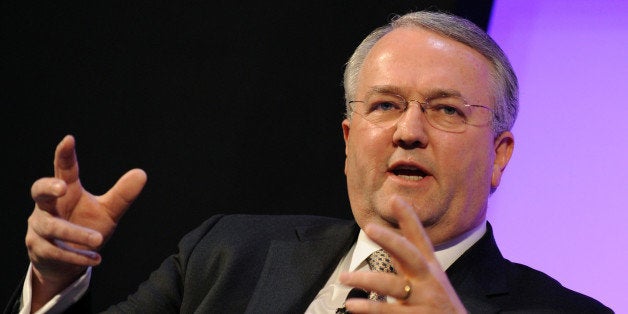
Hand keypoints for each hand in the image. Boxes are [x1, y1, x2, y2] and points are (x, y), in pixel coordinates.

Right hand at [25, 135, 146, 309]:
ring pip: (52, 227)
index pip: (63, 169)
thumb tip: (142, 173)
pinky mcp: (39, 249)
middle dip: (48, 188)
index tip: (69, 139)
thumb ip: (122, 195)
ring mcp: (40, 228)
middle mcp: (48, 207)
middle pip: (39, 192)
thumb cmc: (85, 226)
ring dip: (75, 233)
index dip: (64, 154)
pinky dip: (78, 256)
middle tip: (63, 187)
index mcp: (66, 191)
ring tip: (99, 240)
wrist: (65, 261)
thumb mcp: (108, 211)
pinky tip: (97, 258)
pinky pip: (56, 253)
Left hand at [339, 196, 465, 312]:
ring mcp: (423, 300)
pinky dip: (370, 308)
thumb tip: (388, 235)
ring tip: (344, 277)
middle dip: (391, 239)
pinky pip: (389, 312)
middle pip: (410, 254)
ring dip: (366, 280)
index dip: (409, 219)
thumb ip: (408, 258)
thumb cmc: (438, 303)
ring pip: (393, 286)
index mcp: (429, 267)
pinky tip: (353, 305)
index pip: (419, 239)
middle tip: (370, 227)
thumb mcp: (428, 278)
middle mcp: (428, 280)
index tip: (396, 199)